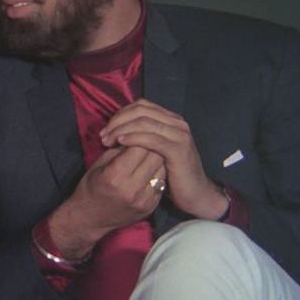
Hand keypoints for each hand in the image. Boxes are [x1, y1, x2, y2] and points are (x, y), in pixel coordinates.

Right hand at [46, 146, 165, 257]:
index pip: (140, 147)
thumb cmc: (90, 187)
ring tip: (148, 155)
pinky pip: (161, 183)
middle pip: (155, 156)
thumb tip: (137, 135)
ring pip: (162, 169)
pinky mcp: (150, 207)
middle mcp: (132, 188)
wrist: (89, 218)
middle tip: (145, 142)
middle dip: (150, 145)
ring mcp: (144, 200)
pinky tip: (148, 171)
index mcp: (116, 175)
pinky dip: (157, 173)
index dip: (139, 137)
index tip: (135, 134)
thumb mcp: (99, 164)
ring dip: (157, 159)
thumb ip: (120, 150)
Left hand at [100, 98, 227, 218]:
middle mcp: (177, 123)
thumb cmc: (172, 175)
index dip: (120, 114)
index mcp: (171, 120)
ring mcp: (179, 135)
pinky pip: (151, 138)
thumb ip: (142, 136)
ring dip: (121, 129)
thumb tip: (115, 130)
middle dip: (118, 120)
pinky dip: (133, 138)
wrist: (196, 194)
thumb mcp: (154, 151)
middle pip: (140, 110)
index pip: (141, 106)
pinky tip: (120, 142)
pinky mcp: (178, 149)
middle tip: (103, 135)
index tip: (105, 129)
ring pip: (144, 122)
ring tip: (107, 140)